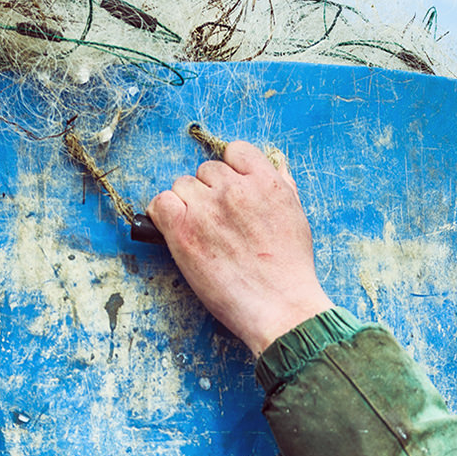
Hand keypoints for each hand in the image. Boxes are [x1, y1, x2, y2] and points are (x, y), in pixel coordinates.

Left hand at [146, 140, 331, 356]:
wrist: (280, 305)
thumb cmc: (289, 268)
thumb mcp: (296, 215)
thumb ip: (283, 185)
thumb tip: (277, 165)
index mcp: (265, 181)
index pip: (235, 150)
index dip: (231, 170)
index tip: (229, 190)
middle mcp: (234, 188)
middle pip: (205, 170)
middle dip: (209, 192)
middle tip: (218, 223)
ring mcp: (207, 208)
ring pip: (182, 185)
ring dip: (186, 204)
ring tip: (200, 232)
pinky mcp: (184, 231)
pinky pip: (160, 203)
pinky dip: (162, 213)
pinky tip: (174, 230)